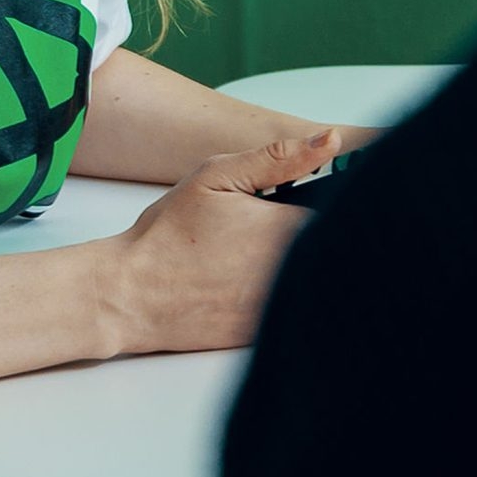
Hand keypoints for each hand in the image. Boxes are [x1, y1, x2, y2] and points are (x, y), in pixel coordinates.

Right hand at [104, 129, 329, 354]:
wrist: (132, 294)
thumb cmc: (169, 235)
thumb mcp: (217, 176)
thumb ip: (279, 157)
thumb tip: (332, 140)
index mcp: (288, 228)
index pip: (345, 212)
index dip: (340, 203)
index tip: (317, 200)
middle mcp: (292, 271)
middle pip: (335, 251)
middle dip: (323, 237)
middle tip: (274, 233)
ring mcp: (280, 307)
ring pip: (317, 284)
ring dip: (306, 269)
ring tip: (254, 259)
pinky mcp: (265, 335)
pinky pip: (295, 315)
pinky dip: (288, 300)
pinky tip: (247, 288)